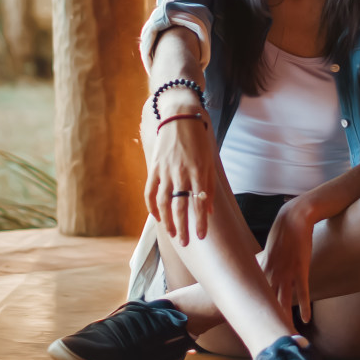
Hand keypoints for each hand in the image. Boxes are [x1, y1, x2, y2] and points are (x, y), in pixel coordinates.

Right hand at [145, 115, 214, 245]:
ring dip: (167, 221)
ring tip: (172, 233)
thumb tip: (208, 211)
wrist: (180, 117)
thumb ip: (209, 186)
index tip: (200, 236)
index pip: (198, 204)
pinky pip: (150, 191)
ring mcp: (166, 170)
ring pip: (163, 202)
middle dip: (182, 228)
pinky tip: (157, 217)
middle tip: (184, 243)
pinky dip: (152, 206)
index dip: (199, 222)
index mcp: (198, 172)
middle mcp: (181, 173)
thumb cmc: (198, 140)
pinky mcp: (155, 167)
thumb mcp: (209, 161)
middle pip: (180, 207)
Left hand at [262, 198, 315, 325]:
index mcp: (262, 269)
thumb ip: (263, 264)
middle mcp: (272, 272)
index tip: (245, 326)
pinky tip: (306, 319)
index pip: (253, 294)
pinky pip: (302, 290)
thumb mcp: (268, 251)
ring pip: (283, 299)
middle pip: (266, 301)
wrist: (294, 217)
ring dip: (284, 317)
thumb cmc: (281, 233)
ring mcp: (286, 271)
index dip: (250, 311)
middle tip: (262, 337)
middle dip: (265, 319)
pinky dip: (304, 305)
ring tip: (283, 333)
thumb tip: (256, 273)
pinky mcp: (301, 268)